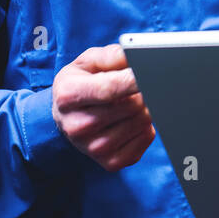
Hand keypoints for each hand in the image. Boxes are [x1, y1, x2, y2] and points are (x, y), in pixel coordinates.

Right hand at [52, 44, 154, 170]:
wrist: (66, 117)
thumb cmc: (80, 83)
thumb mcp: (87, 61)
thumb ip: (111, 55)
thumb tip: (136, 56)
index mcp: (68, 96)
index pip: (109, 88)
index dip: (135, 79)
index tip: (152, 71)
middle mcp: (77, 126)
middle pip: (131, 105)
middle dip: (143, 91)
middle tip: (139, 84)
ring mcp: (94, 148)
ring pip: (142, 122)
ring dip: (146, 107)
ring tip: (131, 102)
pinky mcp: (111, 162)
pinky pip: (146, 139)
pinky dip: (147, 126)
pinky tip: (132, 120)